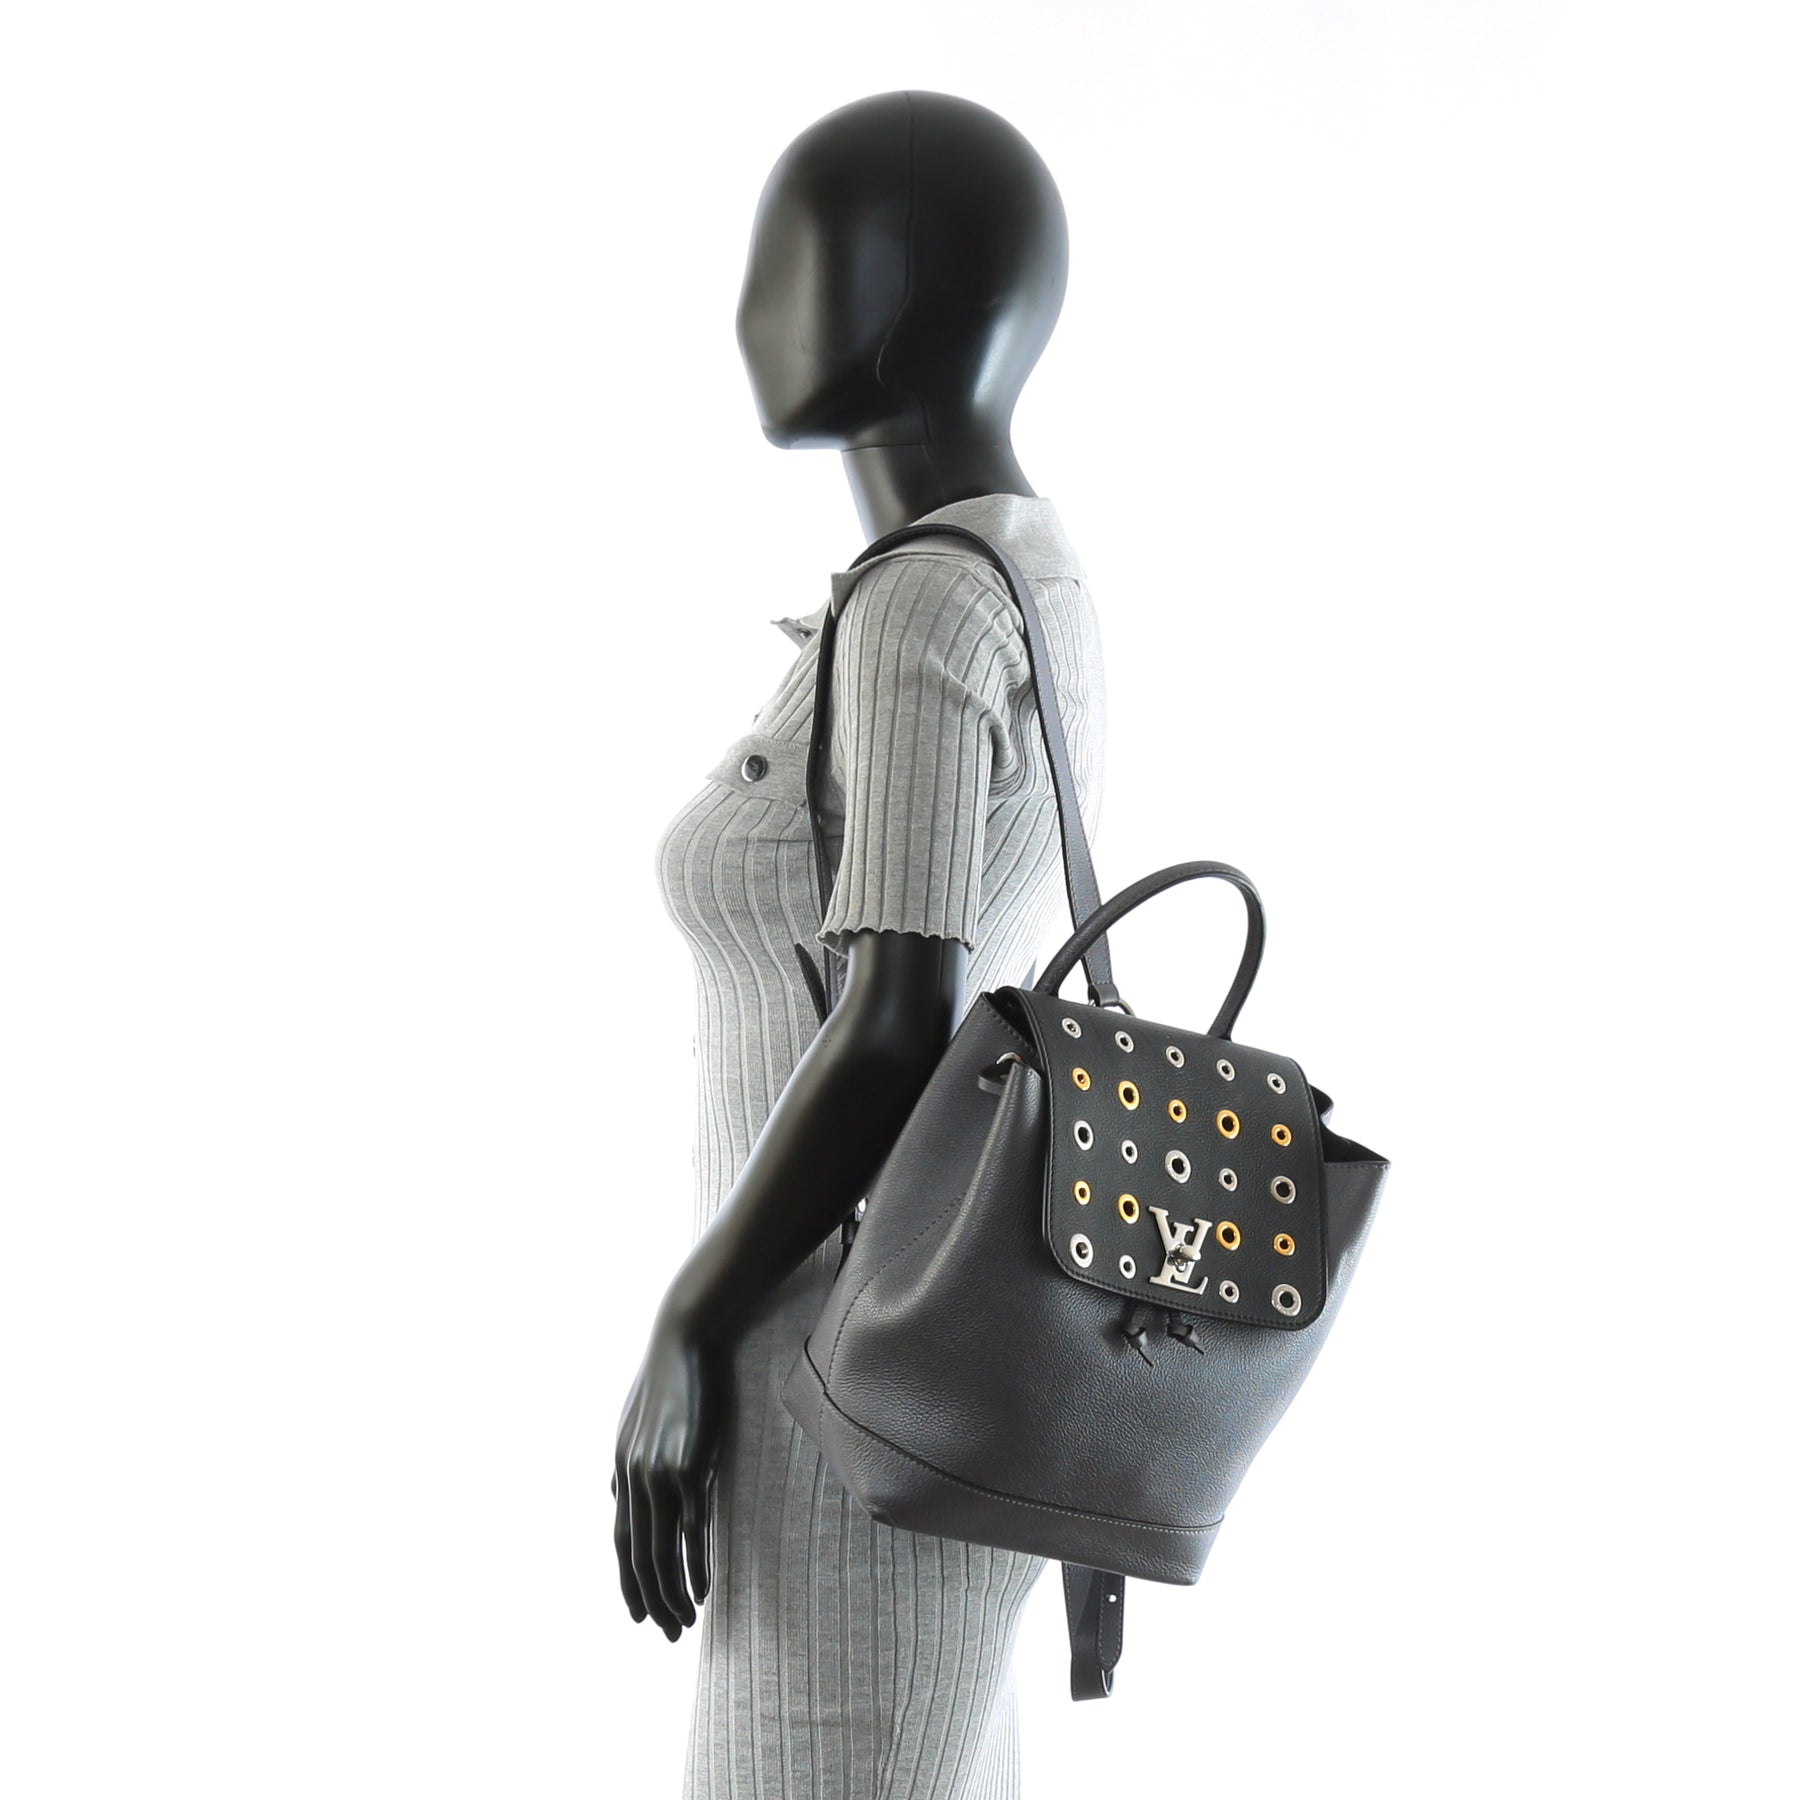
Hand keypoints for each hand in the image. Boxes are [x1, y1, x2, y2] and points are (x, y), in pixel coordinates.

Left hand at [611, 1308, 727, 1640]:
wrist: (685, 1341)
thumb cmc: (668, 1379)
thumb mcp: (634, 1423)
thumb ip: (624, 1462)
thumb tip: (615, 1494)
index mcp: (620, 1471)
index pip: (621, 1542)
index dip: (629, 1582)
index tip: (641, 1615)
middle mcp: (633, 1479)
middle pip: (639, 1557)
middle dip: (652, 1600)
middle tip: (668, 1633)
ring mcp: (658, 1475)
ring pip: (660, 1551)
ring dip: (672, 1592)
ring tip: (686, 1621)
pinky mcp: (687, 1467)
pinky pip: (689, 1529)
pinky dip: (693, 1564)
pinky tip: (702, 1588)